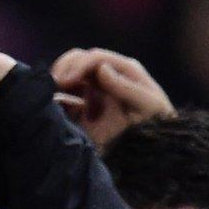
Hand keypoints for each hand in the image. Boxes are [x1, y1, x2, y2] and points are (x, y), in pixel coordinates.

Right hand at [49, 48, 173, 145]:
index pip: (96, 58)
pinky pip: (66, 99)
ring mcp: (94, 91)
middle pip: (78, 60)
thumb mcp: (148, 105)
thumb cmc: (157, 123)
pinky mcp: (84, 109)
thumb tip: (101, 69)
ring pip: (69, 76)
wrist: (153, 150)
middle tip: (55, 85)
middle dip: (64, 69)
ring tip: (51, 94)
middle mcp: (107, 76)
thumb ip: (126, 87)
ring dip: (58, 82)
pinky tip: (56, 108)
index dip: (79, 65)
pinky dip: (58, 100)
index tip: (66, 80)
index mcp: (123, 70)